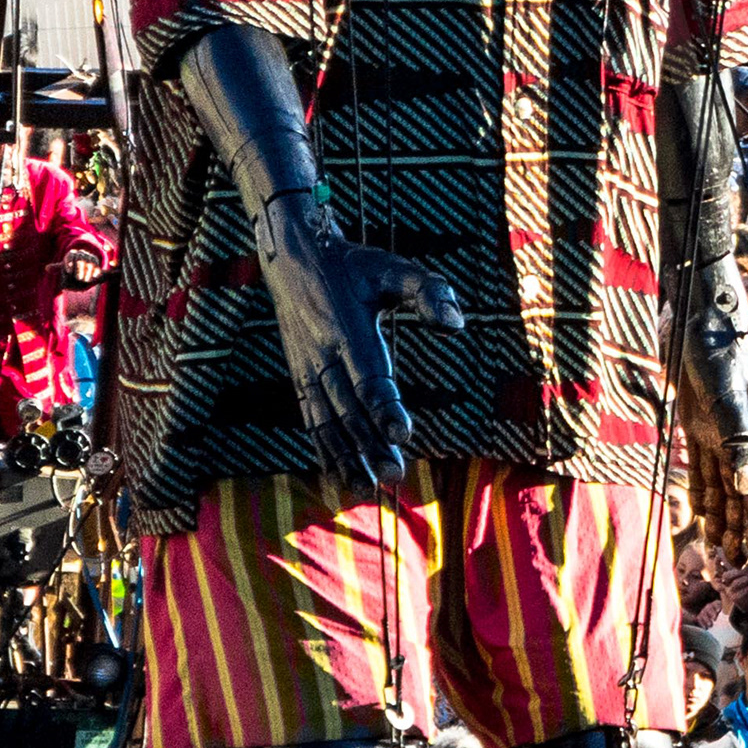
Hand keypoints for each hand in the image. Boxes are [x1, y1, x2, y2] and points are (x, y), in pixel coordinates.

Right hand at [246, 187, 463, 501]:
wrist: (291, 258)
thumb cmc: (353, 264)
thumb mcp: (392, 267)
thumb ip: (429, 291)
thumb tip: (456, 324)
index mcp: (347, 330)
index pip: (369, 377)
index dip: (385, 408)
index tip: (404, 434)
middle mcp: (322, 355)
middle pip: (348, 409)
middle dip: (370, 444)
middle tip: (394, 475)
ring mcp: (306, 369)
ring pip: (326, 422)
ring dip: (346, 457)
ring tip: (367, 488)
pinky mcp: (298, 378)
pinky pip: (310, 419)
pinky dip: (322, 450)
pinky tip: (338, 476)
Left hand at [675, 248, 747, 560]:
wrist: (702, 319)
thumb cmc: (717, 352)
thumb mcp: (726, 397)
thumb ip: (738, 440)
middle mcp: (741, 439)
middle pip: (746, 496)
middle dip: (746, 530)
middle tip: (744, 566)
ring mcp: (719, 433)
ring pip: (724, 486)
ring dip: (724, 518)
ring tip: (722, 549)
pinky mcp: (698, 424)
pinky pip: (702, 469)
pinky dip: (702, 493)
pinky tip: (699, 512)